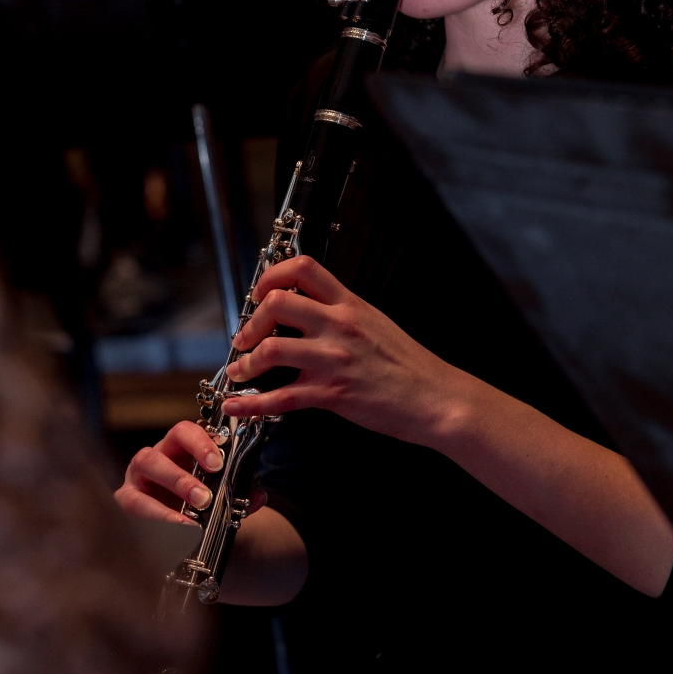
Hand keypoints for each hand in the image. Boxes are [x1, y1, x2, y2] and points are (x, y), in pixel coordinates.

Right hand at [115, 418, 266, 522]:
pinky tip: (174, 536)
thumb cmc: (197, 502)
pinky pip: (132, 509)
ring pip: (138, 486)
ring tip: (188, 523)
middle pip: (152, 457)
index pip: (182, 432)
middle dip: (179, 479)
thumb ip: (239, 495)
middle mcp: (152, 460)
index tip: (217, 465)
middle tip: (203, 499)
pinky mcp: (125, 504)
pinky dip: (154, 522)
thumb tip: (259, 496)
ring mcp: (134, 482)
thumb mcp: (220, 496)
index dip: (198, 444)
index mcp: (177, 449)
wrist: (180, 529)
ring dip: (162, 509)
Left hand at [223, 254, 472, 445]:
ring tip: (242, 371)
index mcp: (350, 304)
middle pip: (278, 303)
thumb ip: (342, 314)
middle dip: (251, 321)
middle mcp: (339, 325)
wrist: (435, 398)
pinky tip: (237, 405)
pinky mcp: (332, 393)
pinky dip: (251, 403)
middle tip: (245, 338)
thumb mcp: (376, 323)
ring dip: (246, 363)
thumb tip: (309, 311)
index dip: (272, 275)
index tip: (260, 293)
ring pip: (272, 349)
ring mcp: (334, 359)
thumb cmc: (409, 365)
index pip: (304, 268)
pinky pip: (280, 398)